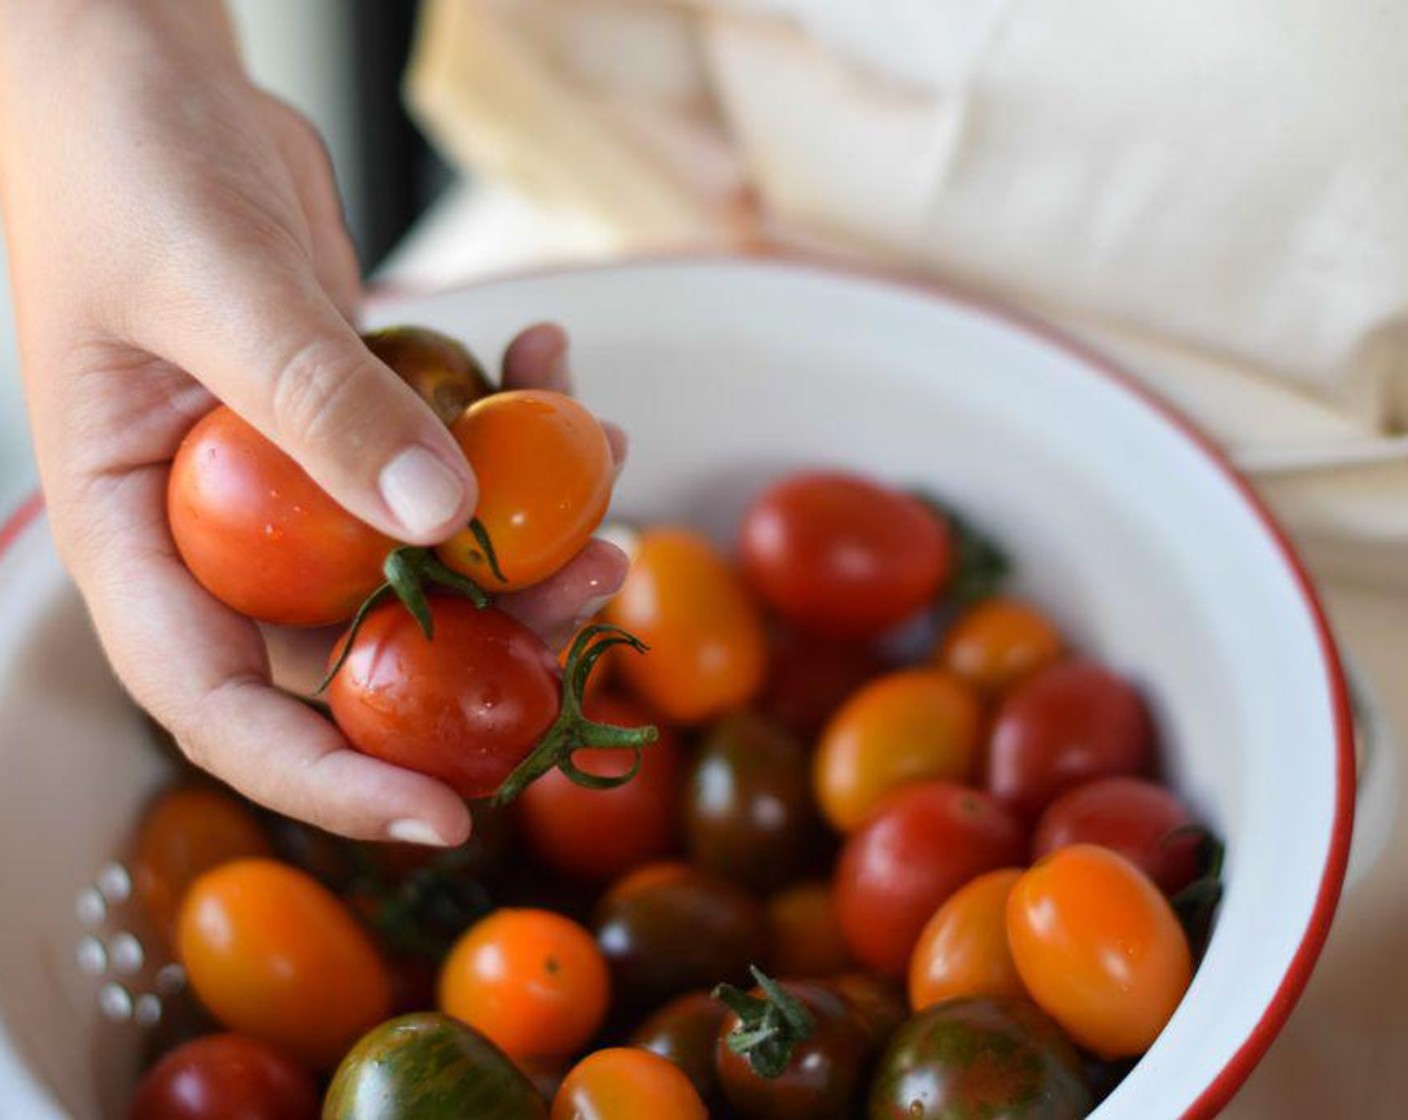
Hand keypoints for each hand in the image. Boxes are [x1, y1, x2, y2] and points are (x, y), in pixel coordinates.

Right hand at [0, 2, 624, 844]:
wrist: (140, 68)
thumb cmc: (120, 160)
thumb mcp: (212, 283)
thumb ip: (316, 404)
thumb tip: (440, 524)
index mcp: (136, 536)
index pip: (219, 706)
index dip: (327, 777)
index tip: (439, 814)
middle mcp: (219, 528)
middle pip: (355, 644)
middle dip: (485, 638)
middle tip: (595, 585)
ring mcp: (296, 476)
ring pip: (424, 556)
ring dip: (527, 529)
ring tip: (607, 465)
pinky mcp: (357, 417)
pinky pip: (448, 456)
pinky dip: (514, 423)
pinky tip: (553, 360)